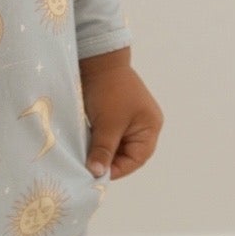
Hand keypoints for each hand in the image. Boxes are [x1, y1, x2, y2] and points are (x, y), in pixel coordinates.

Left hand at [80, 54, 163, 181]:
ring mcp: (129, 119)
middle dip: (108, 161)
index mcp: (150, 127)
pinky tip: (85, 145)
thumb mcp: (107, 124)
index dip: (117, 170)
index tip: (95, 176)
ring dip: (101, 151)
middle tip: (88, 169)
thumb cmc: (108, 90)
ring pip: (116, 145)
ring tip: (85, 158)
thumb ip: (103, 150)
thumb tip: (96, 173)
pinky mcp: (115, 114)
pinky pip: (109, 135)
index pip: (136, 159)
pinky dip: (98, 141)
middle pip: (127, 154)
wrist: (97, 59)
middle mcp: (143, 125)